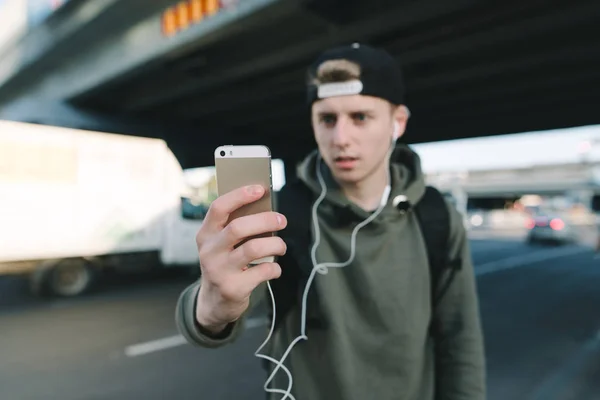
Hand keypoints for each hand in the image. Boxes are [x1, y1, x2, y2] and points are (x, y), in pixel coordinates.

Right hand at [194, 185, 286, 332]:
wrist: (214, 302)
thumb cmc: (224, 263)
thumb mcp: (221, 244)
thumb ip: (236, 226)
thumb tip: (266, 208)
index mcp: (205, 234)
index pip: (219, 208)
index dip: (240, 195)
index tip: (260, 189)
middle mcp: (209, 251)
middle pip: (239, 227)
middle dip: (265, 220)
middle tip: (282, 220)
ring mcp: (219, 271)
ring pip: (253, 248)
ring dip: (275, 244)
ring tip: (281, 246)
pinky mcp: (233, 288)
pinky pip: (262, 271)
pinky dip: (274, 268)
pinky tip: (274, 268)